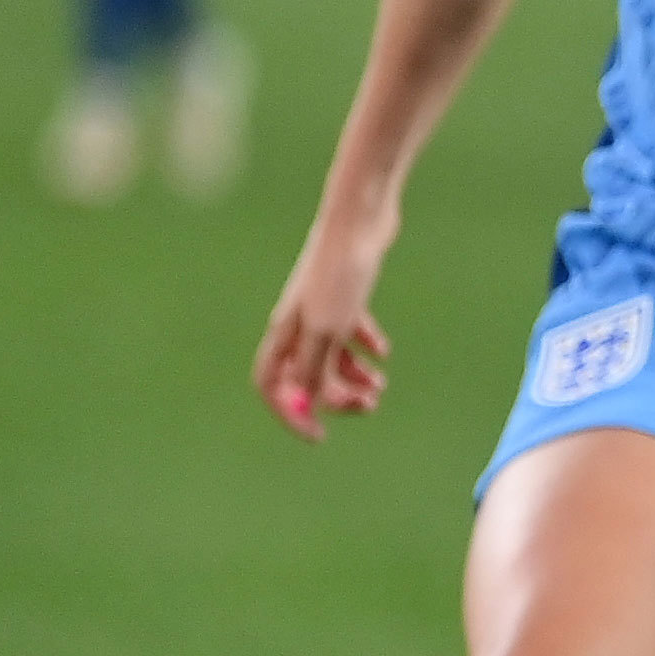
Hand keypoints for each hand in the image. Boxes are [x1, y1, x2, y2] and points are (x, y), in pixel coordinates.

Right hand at [254, 221, 395, 441]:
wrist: (360, 219)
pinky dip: (365, 346)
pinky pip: (351, 331)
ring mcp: (323, 306)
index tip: (319, 435)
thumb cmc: (339, 274)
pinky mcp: (347, 292)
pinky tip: (383, 351)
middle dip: (336, 396)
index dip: (290, 412)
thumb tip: (306, 405)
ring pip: (332, 355)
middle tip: (369, 405)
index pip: (271, 384)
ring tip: (379, 386)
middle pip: (307, 374)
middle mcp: (298, 322)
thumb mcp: (328, 331)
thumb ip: (315, 369)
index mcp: (285, 333)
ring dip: (354, 377)